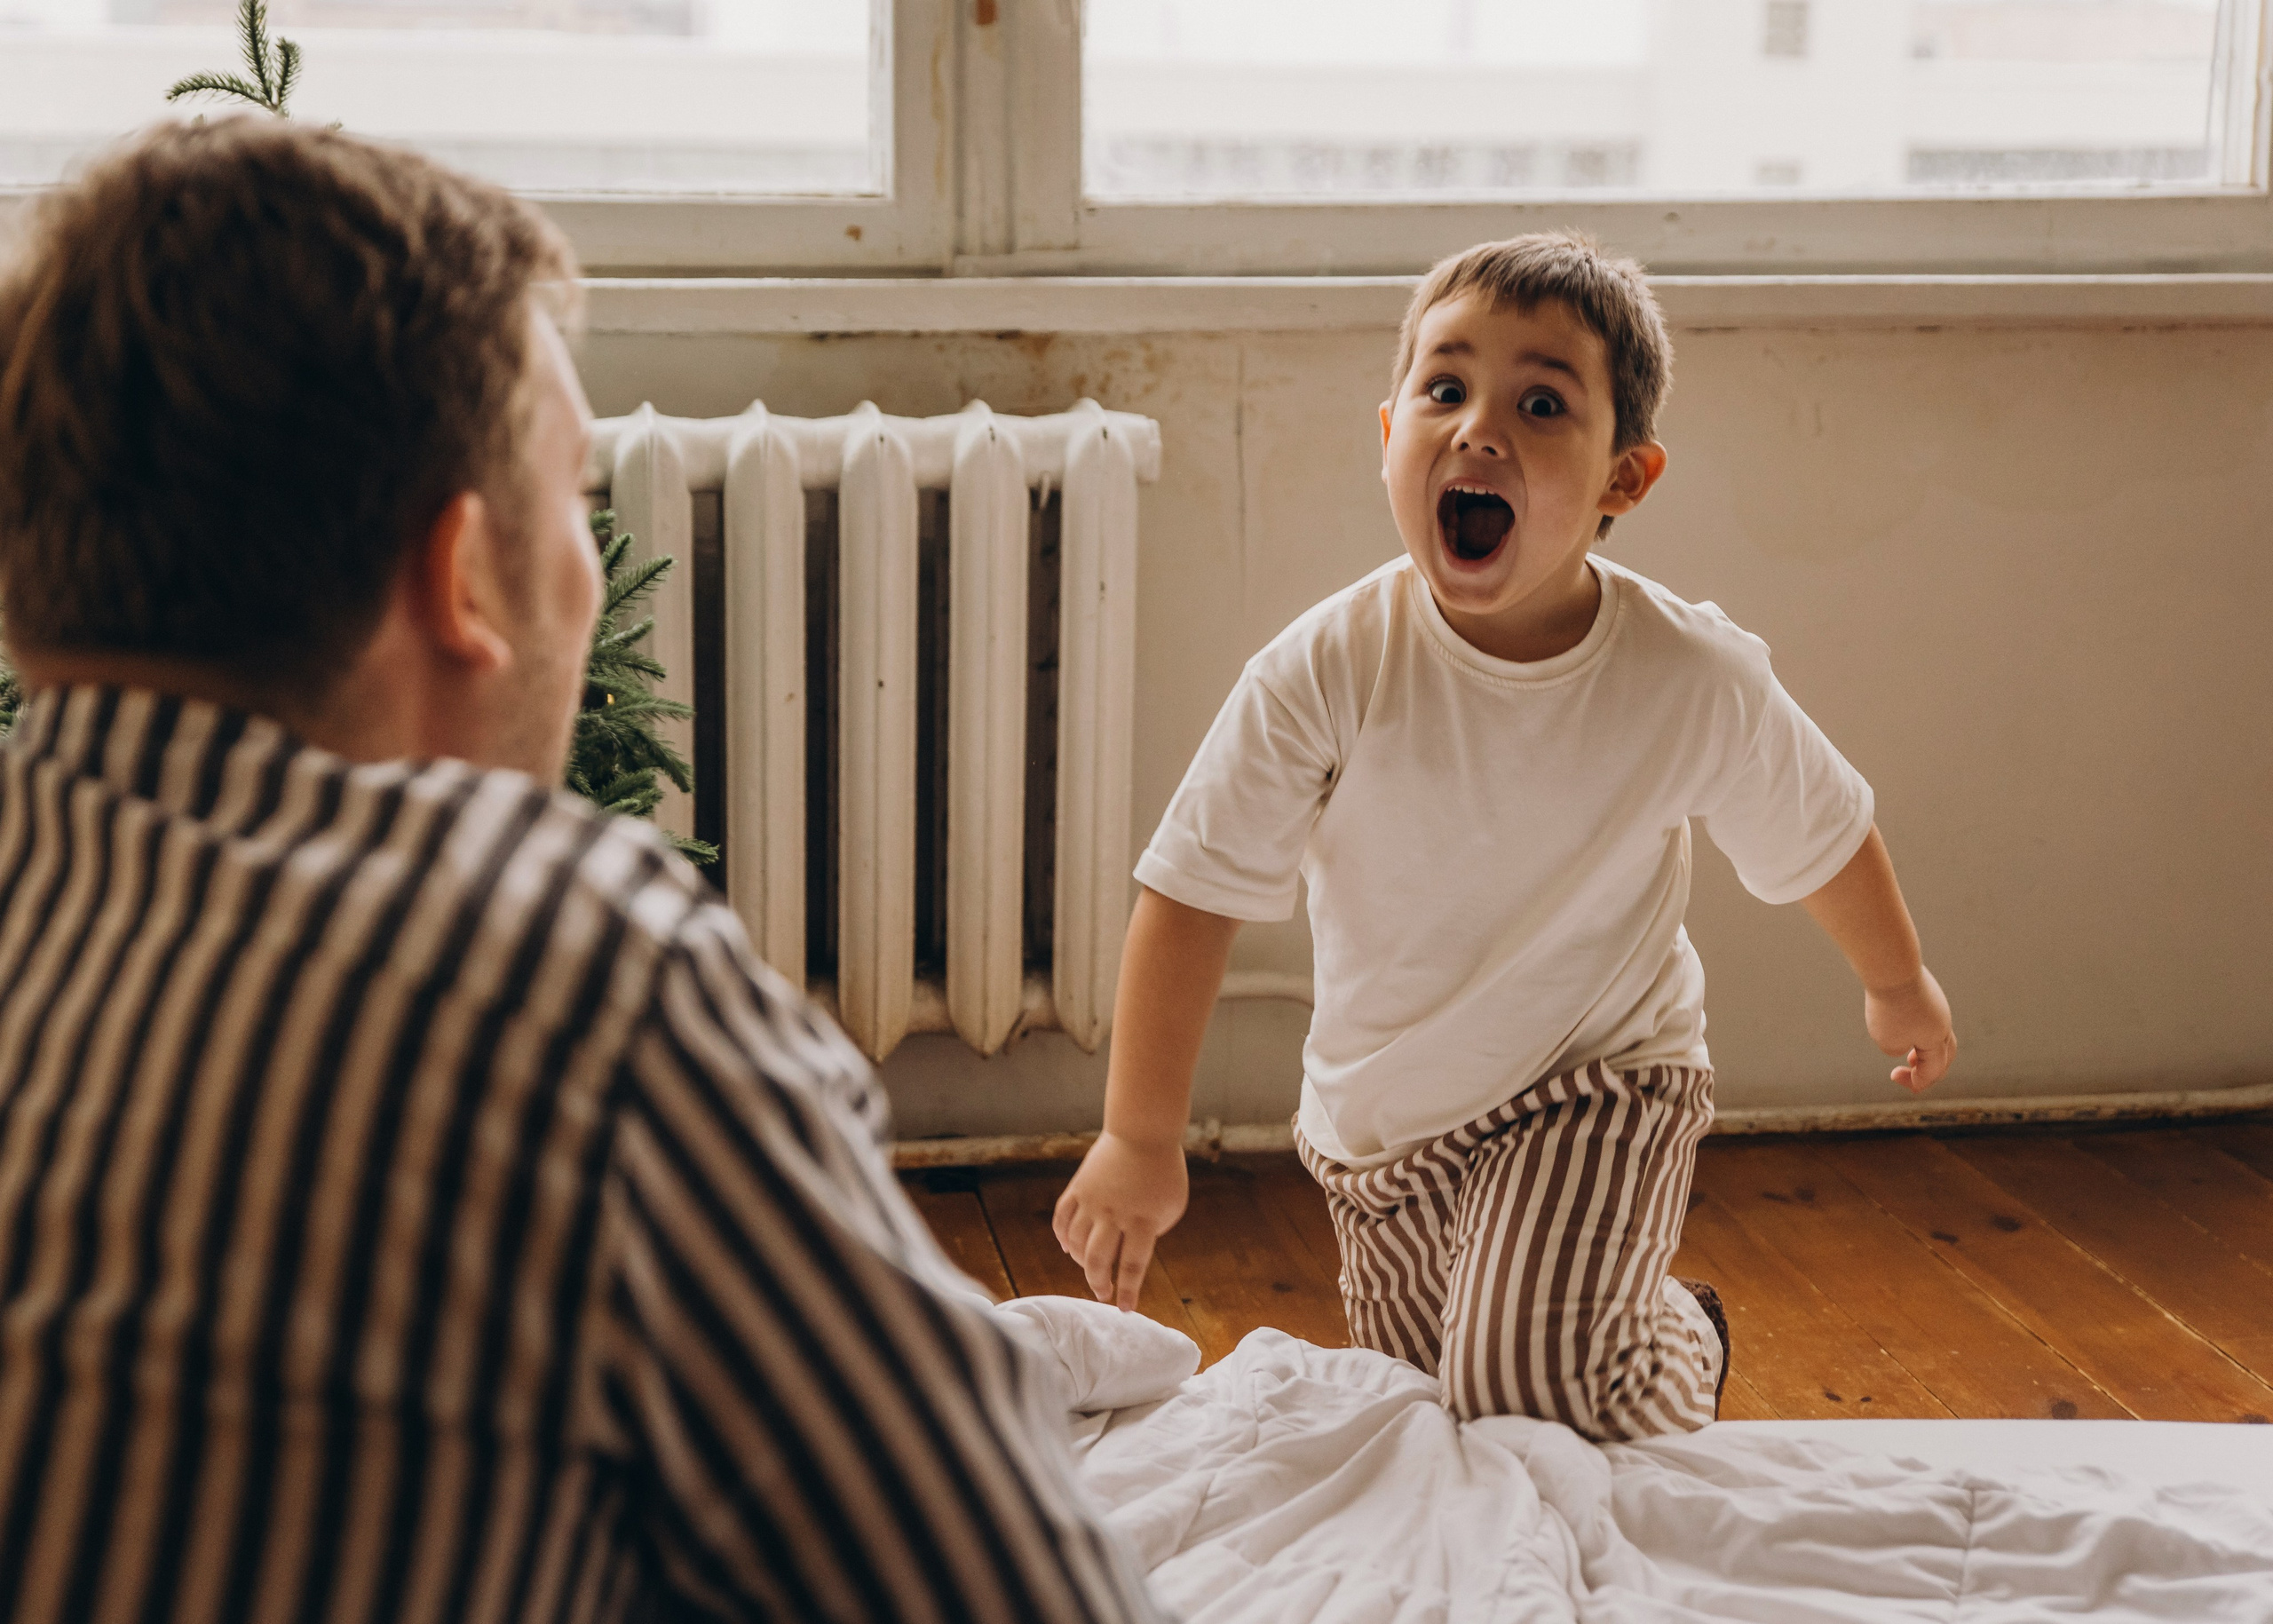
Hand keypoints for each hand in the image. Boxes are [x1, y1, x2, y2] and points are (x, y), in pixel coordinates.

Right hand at [1052, 1131, 1187, 1309]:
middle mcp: (1114, 1213)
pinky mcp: (1078, 1188)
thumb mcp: (1172, 1206)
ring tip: (1089, 1268)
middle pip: (1096, 1259)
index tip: (1124, 1309)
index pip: (1131, 1265)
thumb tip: (1128, 1251)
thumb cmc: (1164, 1171)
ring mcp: (1093, 1200)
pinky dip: (1061, 1237)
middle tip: (1102, 1293)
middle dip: (1098, 1283)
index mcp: (1143, 1220)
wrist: (1142, 1132)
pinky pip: (1062, 1219)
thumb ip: (1153, 1231)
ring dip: (1079, 1261)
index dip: (1127, 1291)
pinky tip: (1066, 1248)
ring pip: (1074, 1242)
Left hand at [1865, 966, 1955, 1093]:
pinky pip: (1926, 1014)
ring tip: (1910, 1055)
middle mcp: (1942, 1021)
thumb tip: (1902, 1039)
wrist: (1891, 966)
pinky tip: (1901, 1024)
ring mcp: (1936, 1003)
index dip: (1917, 1081)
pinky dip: (1918, 1028)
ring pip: (1938, 1032)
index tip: (1894, 1077)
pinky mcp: (1925, 990)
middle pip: (1947, 1053)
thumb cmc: (1889, 1007)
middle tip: (1914, 1072)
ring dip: (1926, 1048)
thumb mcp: (1887, 1040)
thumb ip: (1896, 1048)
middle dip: (1932, 1068)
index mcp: (1938, 1039)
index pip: (1935, 1069)